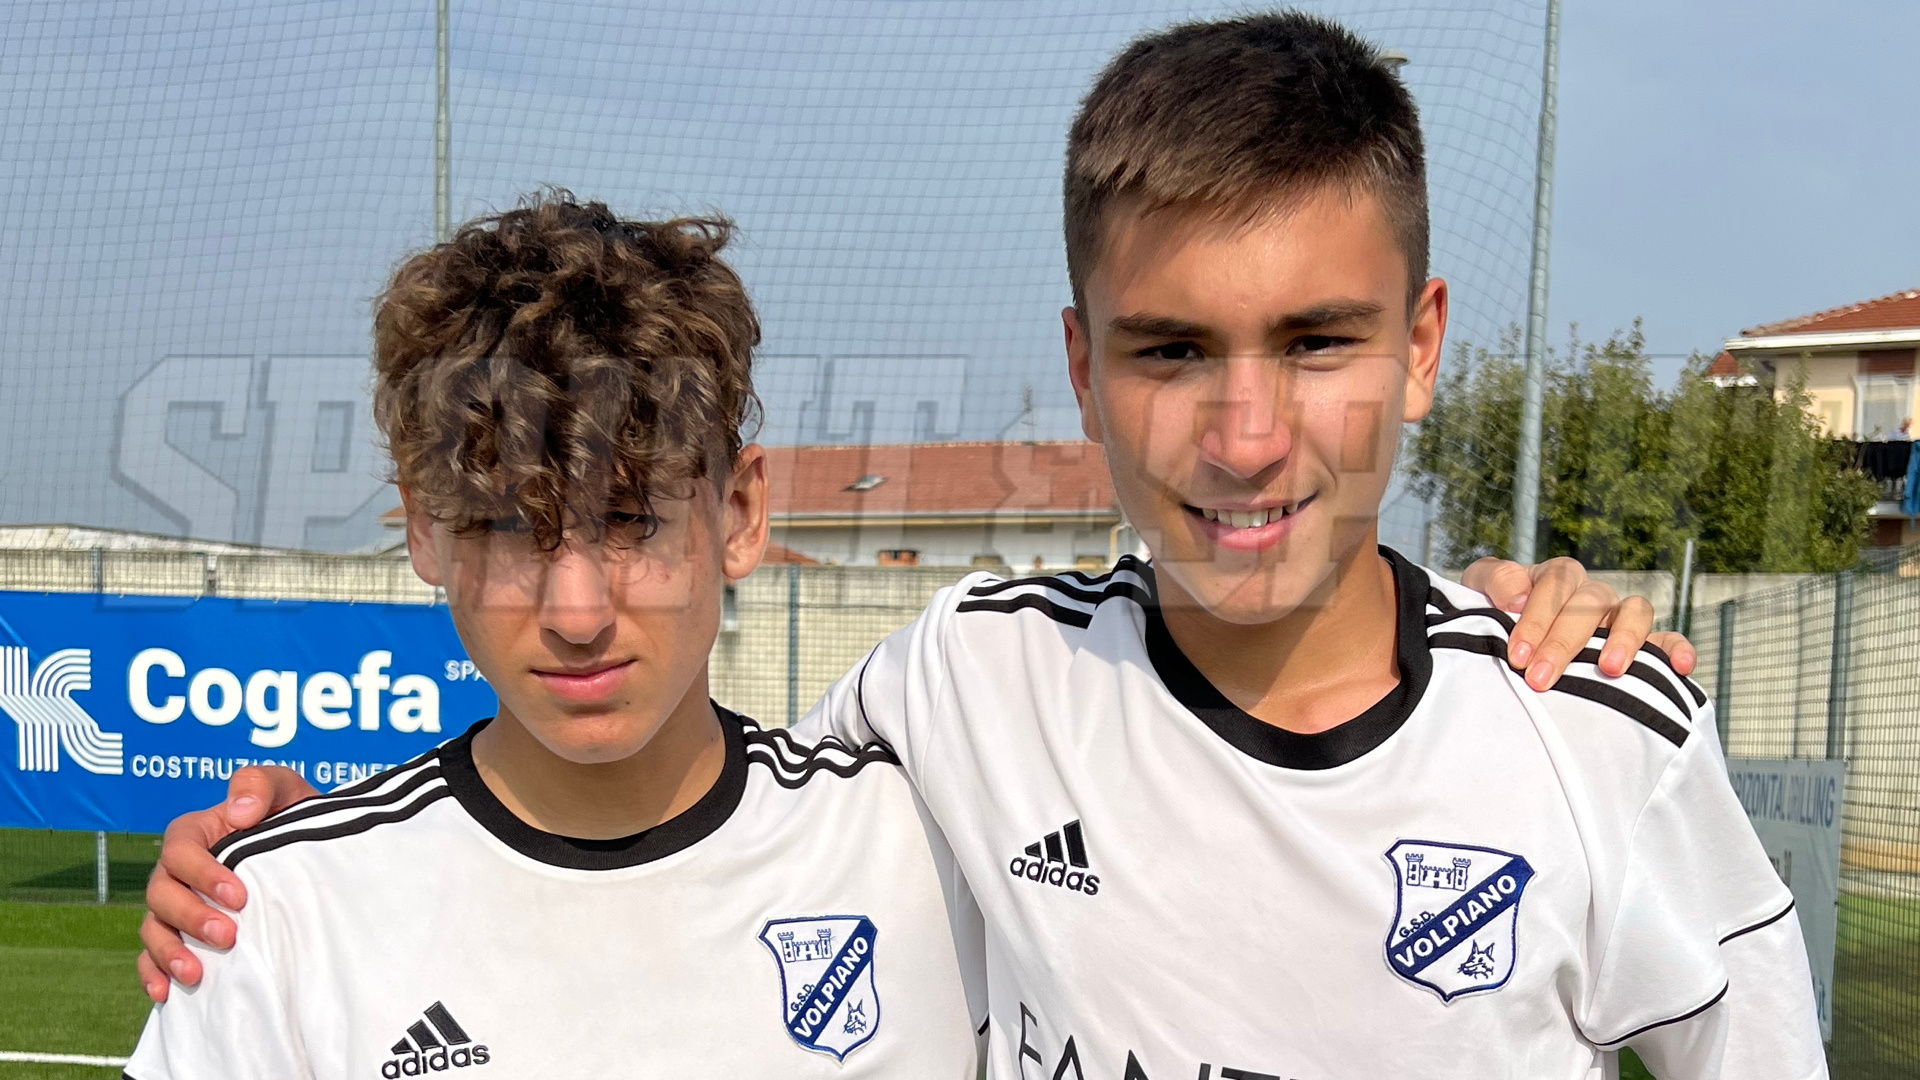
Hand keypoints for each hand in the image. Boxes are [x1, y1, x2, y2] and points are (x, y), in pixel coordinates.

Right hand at [137, 765, 319, 1001]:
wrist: (308, 854)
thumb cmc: (290, 817)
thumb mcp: (284, 789)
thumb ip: (259, 784)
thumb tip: (239, 811)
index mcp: (195, 834)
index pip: (180, 851)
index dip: (202, 874)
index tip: (239, 896)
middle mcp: (177, 872)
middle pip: (161, 894)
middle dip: (191, 918)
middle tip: (228, 937)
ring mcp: (175, 906)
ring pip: (153, 928)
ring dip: (169, 952)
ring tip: (196, 974)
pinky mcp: (180, 935)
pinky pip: (150, 956)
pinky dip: (152, 973)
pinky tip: (165, 992)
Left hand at [1460, 556, 1697, 691]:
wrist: (1504, 640)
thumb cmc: (1492, 614)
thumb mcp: (1478, 590)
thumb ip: (1494, 581)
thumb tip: (1518, 598)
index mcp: (1556, 577)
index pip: (1553, 586)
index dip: (1535, 620)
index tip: (1517, 656)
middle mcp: (1591, 594)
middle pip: (1590, 603)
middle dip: (1564, 642)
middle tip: (1540, 678)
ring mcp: (1618, 617)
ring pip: (1634, 612)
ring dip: (1624, 639)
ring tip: (1610, 669)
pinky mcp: (1642, 643)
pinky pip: (1668, 640)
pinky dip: (1677, 649)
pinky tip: (1681, 667)